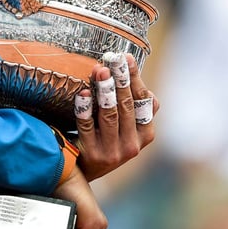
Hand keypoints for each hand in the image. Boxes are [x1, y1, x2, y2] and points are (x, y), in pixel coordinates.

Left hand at [74, 54, 158, 179]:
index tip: (126, 57)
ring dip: (104, 90)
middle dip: (120, 79)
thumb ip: (131, 104)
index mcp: (145, 134)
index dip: (135, 78)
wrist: (82, 171)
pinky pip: (88, 126)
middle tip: (113, 59)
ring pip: (110, 115)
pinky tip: (83, 93)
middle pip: (128, 106)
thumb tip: (130, 71)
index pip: (144, 101)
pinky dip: (85, 108)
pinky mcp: (93, 155)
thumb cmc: (105, 139)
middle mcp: (133, 146)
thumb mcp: (125, 126)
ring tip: (99, 71)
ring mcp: (113, 152)